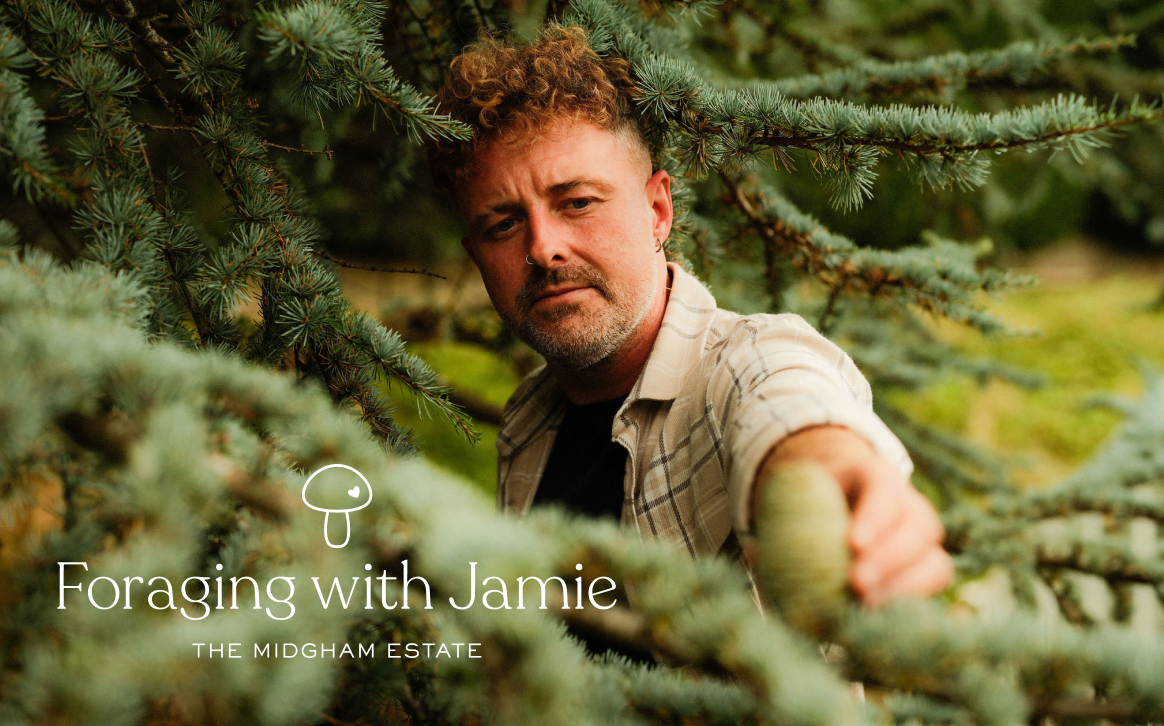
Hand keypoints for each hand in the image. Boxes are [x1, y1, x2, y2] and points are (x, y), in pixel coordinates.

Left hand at [751, 425, 952, 606]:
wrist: (840, 508)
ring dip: (904, 588)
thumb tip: (753, 552)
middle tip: (857, 584)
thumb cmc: (812, 503)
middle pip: (919, 527)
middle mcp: (909, 506)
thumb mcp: (793, 499)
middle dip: (891, 558)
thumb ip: (776, 521)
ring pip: (935, 563)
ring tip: (867, 606)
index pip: (884, 487)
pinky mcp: (927, 573)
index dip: (875, 515)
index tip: (853, 544)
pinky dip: (908, 607)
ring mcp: (924, 542)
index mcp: (875, 475)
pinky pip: (930, 593)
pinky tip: (880, 622)